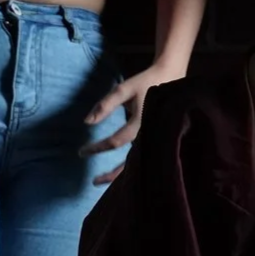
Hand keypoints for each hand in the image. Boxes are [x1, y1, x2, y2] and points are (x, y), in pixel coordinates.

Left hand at [79, 63, 185, 184]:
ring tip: (108, 181)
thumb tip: (87, 123)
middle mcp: (152, 133)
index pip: (116, 142)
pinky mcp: (163, 137)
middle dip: (113, 174)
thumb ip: (106, 105)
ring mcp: (160, 137)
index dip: (97, 148)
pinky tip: (125, 170)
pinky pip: (147, 155)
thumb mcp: (124, 89)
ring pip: (141, 161)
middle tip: (94, 182)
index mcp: (142, 122)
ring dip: (125, 172)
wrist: (173, 74)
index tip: (82, 152)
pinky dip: (136, 165)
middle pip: (132, 161)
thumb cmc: (147, 81)